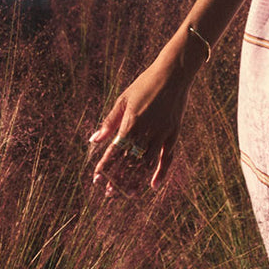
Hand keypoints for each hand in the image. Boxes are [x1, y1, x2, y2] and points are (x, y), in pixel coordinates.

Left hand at [88, 53, 191, 194]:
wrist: (173, 73)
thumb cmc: (145, 84)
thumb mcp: (123, 99)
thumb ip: (110, 122)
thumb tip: (94, 140)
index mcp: (131, 122)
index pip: (115, 151)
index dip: (106, 166)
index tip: (97, 179)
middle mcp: (146, 131)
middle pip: (130, 162)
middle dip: (119, 179)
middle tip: (109, 194)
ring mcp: (162, 134)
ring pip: (147, 164)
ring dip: (137, 180)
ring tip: (128, 195)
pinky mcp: (174, 133)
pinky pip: (167, 158)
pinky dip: (161, 172)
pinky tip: (153, 186)